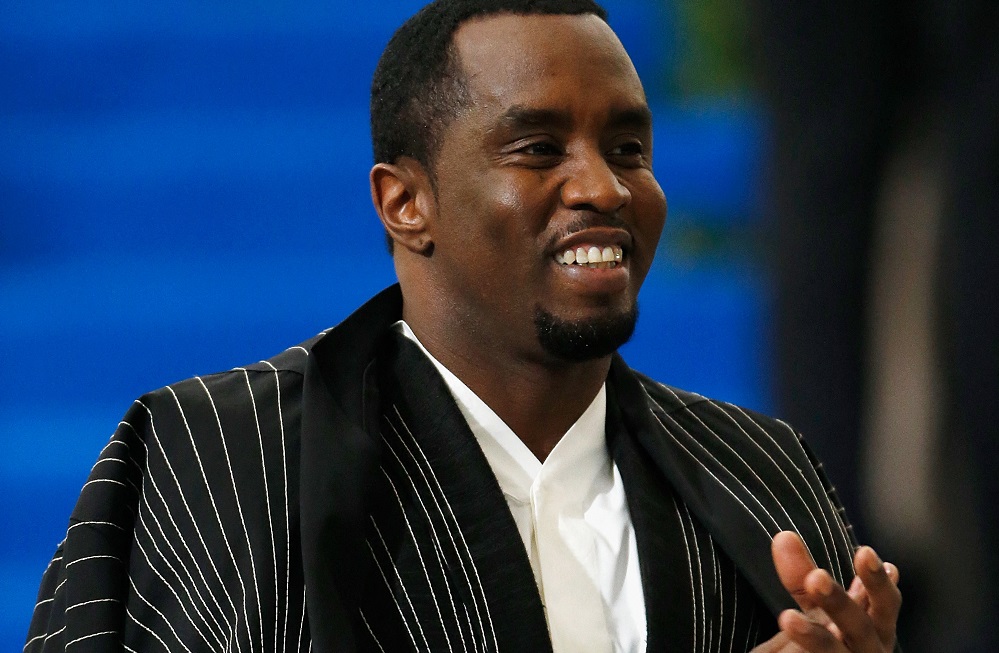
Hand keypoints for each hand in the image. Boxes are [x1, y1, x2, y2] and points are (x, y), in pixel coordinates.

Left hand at [751, 531, 900, 651]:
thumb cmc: (825, 643)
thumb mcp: (817, 609)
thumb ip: (802, 578)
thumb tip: (784, 537)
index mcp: (872, 626)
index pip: (880, 601)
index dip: (875, 581)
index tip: (866, 554)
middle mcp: (869, 648)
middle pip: (861, 627)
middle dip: (839, 602)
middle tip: (816, 578)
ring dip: (815, 637)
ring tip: (787, 618)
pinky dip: (802, 651)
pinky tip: (788, 635)